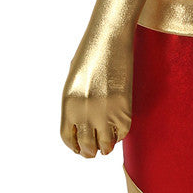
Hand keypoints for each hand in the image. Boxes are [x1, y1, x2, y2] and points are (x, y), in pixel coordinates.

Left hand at [60, 29, 132, 157]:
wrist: (108, 40)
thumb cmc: (89, 57)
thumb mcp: (74, 83)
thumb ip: (75, 107)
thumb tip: (82, 127)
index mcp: (68, 105)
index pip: (69, 138)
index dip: (75, 147)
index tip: (80, 149)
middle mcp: (85, 111)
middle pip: (87, 145)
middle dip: (90, 152)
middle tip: (94, 152)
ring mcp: (105, 111)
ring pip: (106, 144)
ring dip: (106, 147)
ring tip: (107, 145)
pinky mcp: (124, 107)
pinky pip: (123, 131)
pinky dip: (120, 134)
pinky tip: (118, 130)